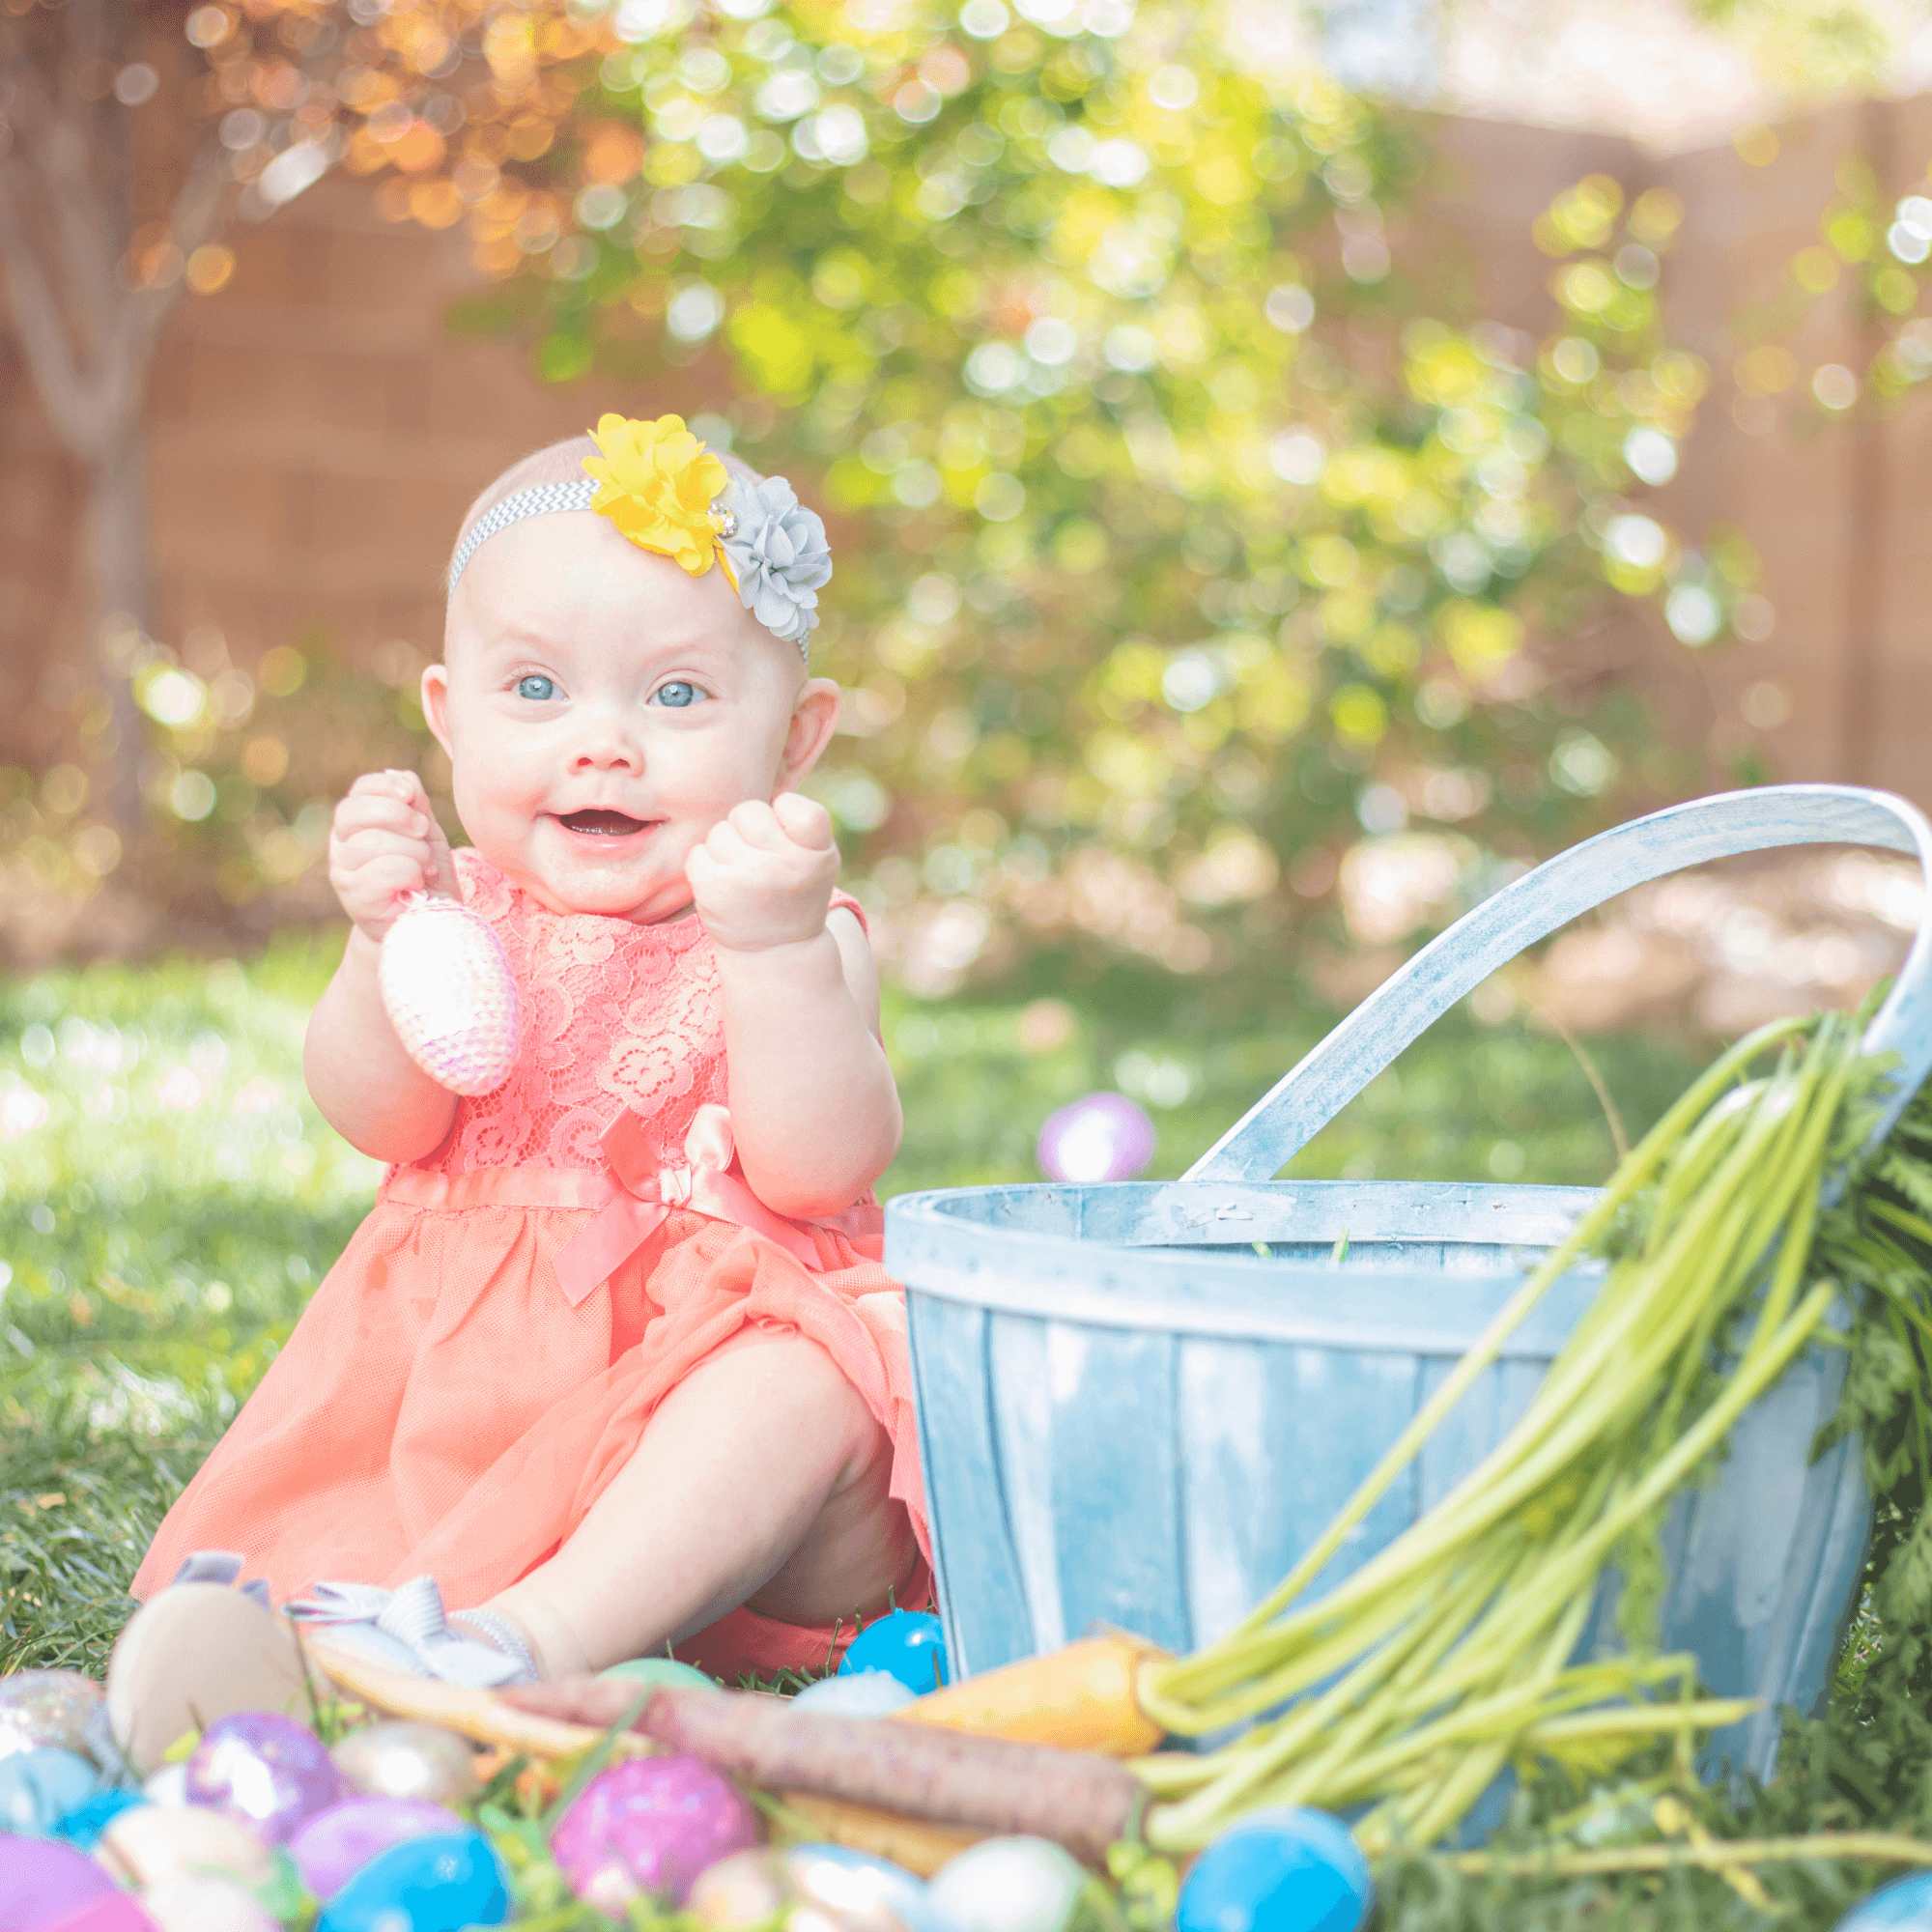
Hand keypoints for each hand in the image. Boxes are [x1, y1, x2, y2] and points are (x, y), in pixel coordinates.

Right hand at [327, 770, 459, 942]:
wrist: (430, 926)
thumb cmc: (428, 879)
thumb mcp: (428, 836)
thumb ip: (416, 806)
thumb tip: (402, 776)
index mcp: (357, 825)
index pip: (359, 791)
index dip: (386, 787)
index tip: (412, 795)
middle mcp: (341, 847)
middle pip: (355, 812)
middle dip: (401, 817)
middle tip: (423, 833)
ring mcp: (344, 874)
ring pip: (374, 841)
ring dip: (414, 851)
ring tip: (426, 867)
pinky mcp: (356, 900)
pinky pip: (386, 870)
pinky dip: (412, 872)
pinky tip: (417, 885)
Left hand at [686, 793, 840, 953]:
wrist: (777, 951)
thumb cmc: (796, 891)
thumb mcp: (818, 858)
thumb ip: (801, 822)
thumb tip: (749, 785)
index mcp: (816, 852)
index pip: (792, 803)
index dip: (784, 811)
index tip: (787, 835)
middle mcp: (784, 864)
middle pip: (747, 811)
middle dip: (748, 829)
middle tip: (761, 858)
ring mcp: (747, 877)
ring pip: (719, 831)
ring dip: (725, 849)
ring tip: (742, 875)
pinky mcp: (714, 890)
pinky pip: (697, 852)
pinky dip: (706, 866)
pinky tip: (723, 886)